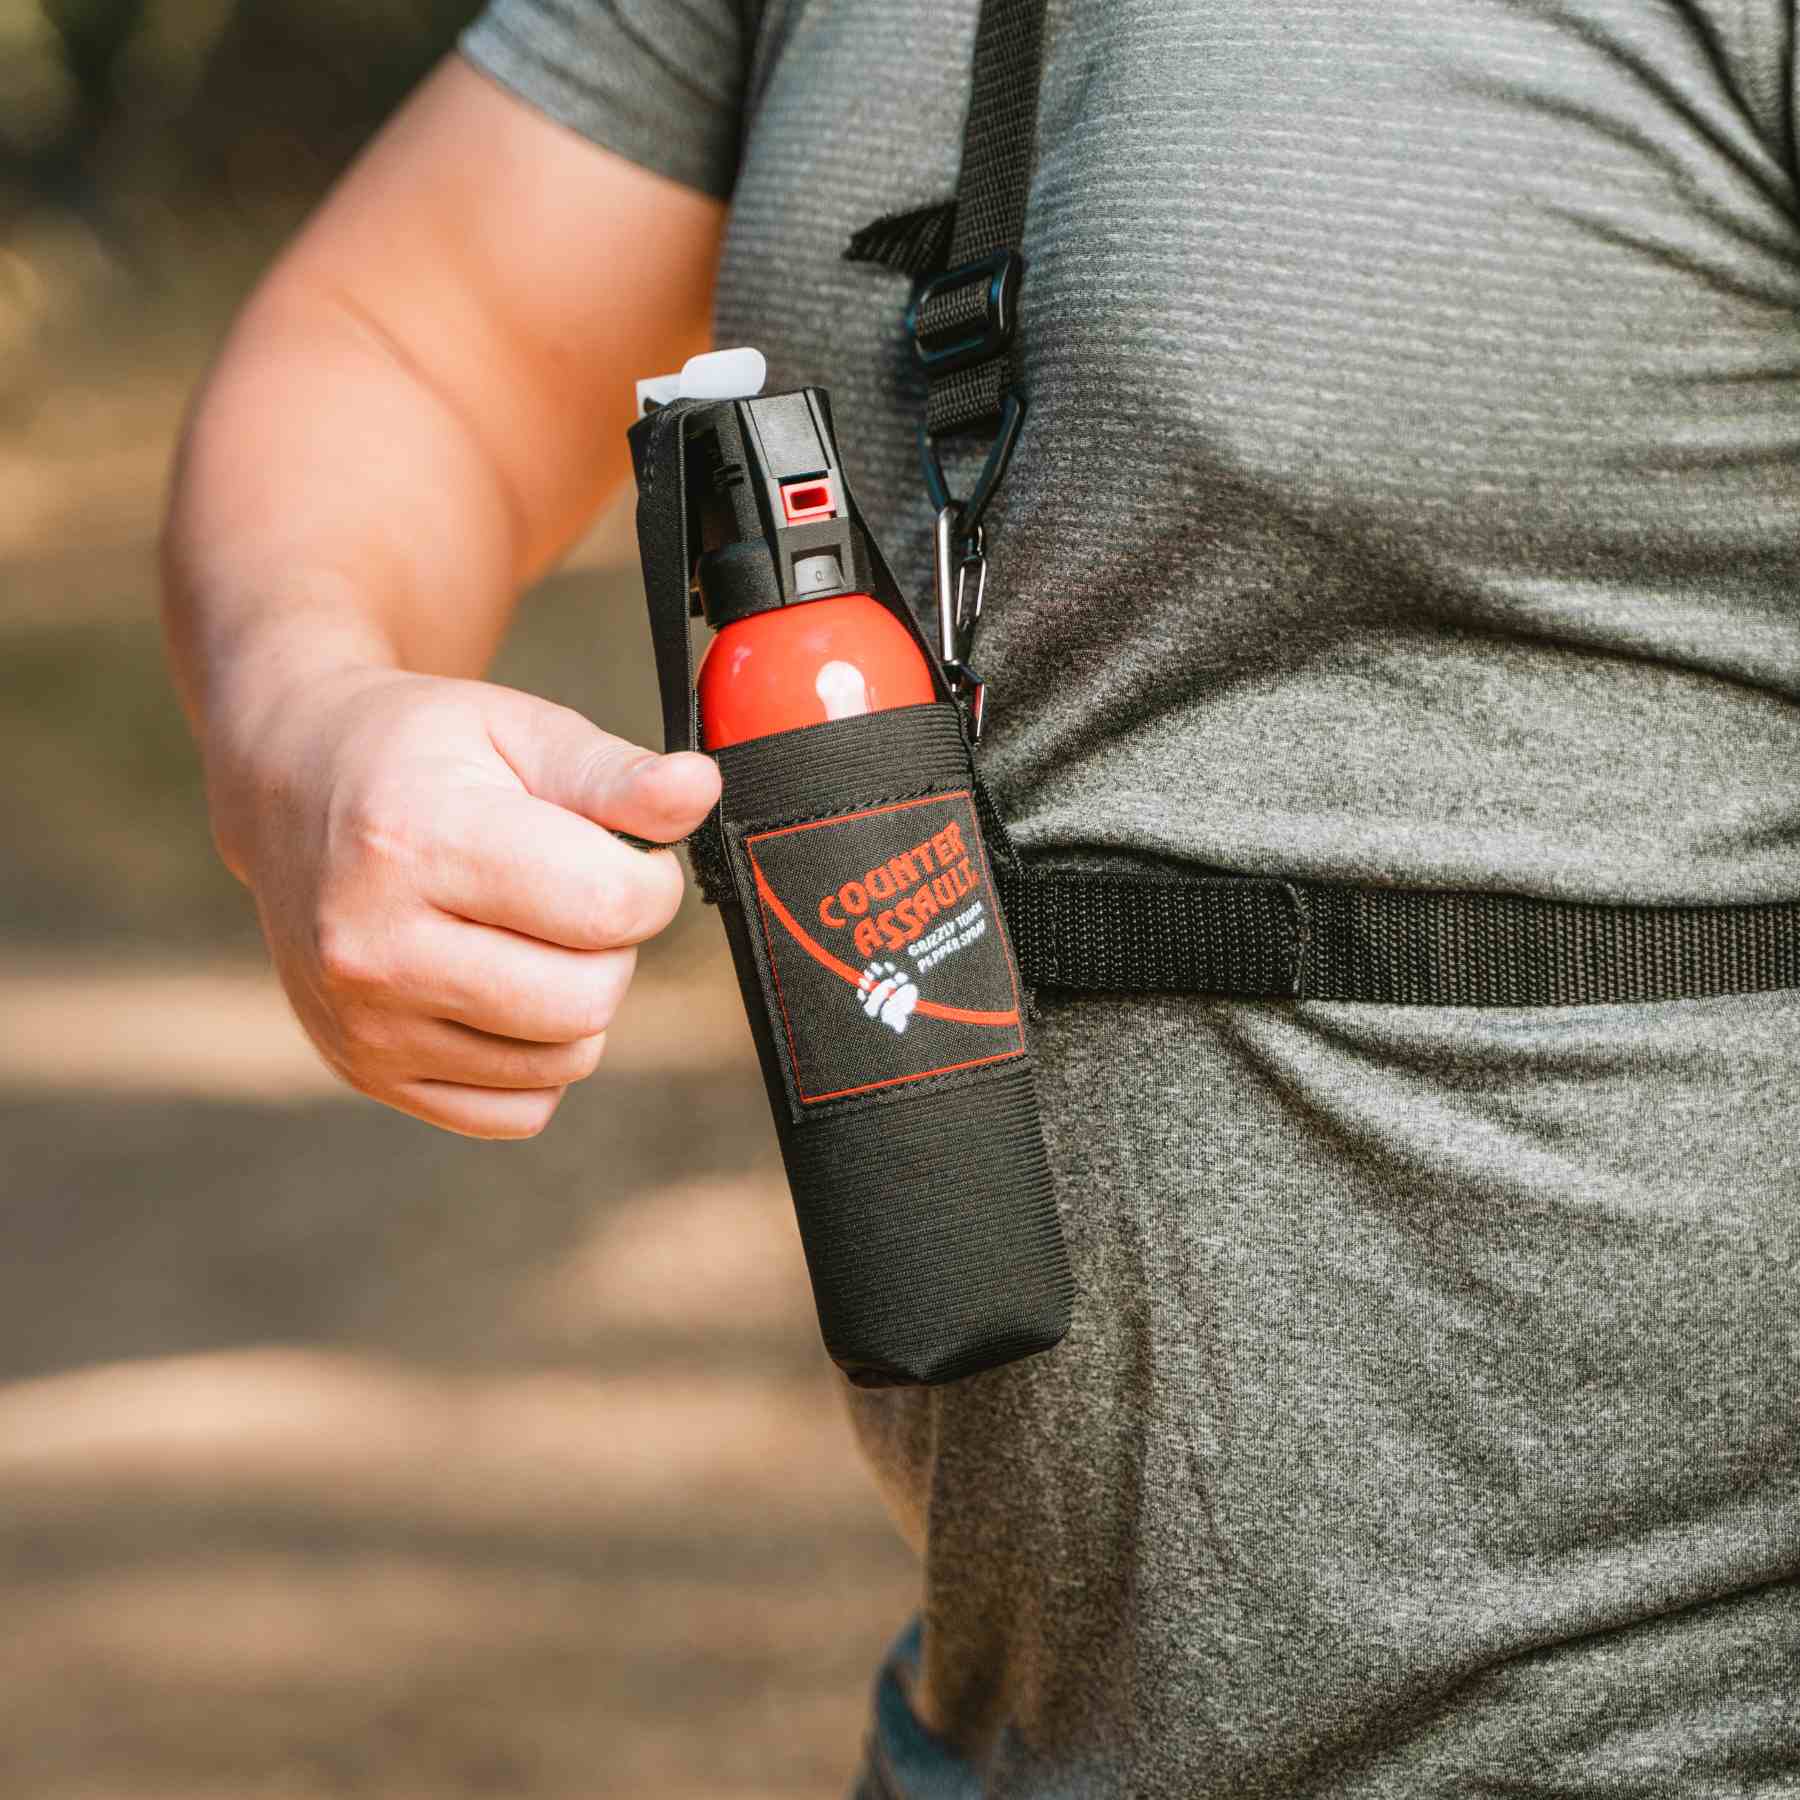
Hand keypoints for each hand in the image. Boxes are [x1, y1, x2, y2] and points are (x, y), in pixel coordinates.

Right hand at [213, 663, 719, 1137]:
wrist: (290, 787)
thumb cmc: (422, 753)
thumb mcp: (519, 730)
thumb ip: (615, 774)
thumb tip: (700, 793)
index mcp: (415, 842)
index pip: (607, 909)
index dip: (650, 881)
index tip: (624, 851)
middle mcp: (373, 945)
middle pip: (590, 999)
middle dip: (614, 944)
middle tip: (572, 893)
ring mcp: (363, 1023)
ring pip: (565, 1059)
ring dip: (579, 1000)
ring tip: (529, 931)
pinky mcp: (365, 1072)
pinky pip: (518, 1111)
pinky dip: (537, 1058)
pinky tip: (499, 985)